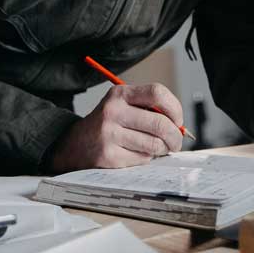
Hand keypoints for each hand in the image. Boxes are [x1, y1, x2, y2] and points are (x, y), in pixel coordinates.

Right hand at [47, 83, 183, 173]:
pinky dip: (146, 158)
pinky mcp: (109, 156)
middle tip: (176, 142)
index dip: (175, 108)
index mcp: (120, 93)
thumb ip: (148, 109)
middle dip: (175, 136)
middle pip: (160, 123)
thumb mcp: (122, 105)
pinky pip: (142, 159)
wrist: (74, 144)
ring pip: (153, 144)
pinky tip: (137, 153)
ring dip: (161, 150)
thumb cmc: (108, 123)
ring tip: (157, 148)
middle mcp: (113, 111)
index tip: (178, 120)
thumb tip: (179, 126)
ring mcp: (109, 134)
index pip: (157, 93)